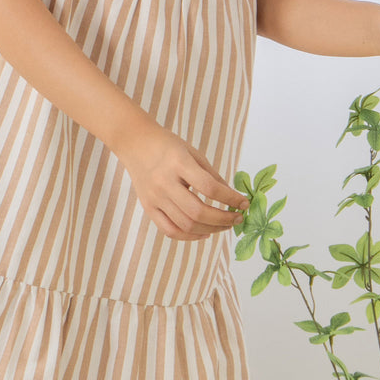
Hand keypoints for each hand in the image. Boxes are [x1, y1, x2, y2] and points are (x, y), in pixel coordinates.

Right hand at [117, 121, 249, 240]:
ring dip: (210, 229)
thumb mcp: (193, 152)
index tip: (244, 203)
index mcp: (178, 163)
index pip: (209, 188)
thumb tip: (232, 197)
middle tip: (237, 219)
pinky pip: (169, 230)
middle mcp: (164, 183)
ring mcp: (154, 198)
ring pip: (185, 225)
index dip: (230, 198)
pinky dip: (189, 236)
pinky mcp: (148, 208)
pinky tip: (204, 232)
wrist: (135, 143)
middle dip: (223, 219)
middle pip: (197, 212)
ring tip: (224, 226)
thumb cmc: (167, 145)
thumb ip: (212, 175)